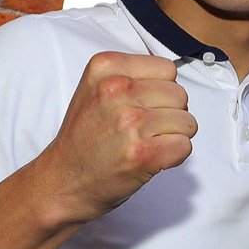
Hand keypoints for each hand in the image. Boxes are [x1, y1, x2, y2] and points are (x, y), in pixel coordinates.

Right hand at [34, 52, 196, 222]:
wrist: (62, 181)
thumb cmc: (84, 139)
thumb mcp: (95, 89)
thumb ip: (132, 75)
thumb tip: (174, 78)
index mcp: (105, 67)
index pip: (167, 68)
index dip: (161, 90)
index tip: (141, 106)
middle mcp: (116, 90)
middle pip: (180, 94)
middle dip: (169, 114)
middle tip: (143, 130)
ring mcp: (130, 122)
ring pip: (187, 121)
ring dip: (173, 136)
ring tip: (145, 143)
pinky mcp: (143, 153)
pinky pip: (185, 146)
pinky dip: (173, 156)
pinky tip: (149, 159)